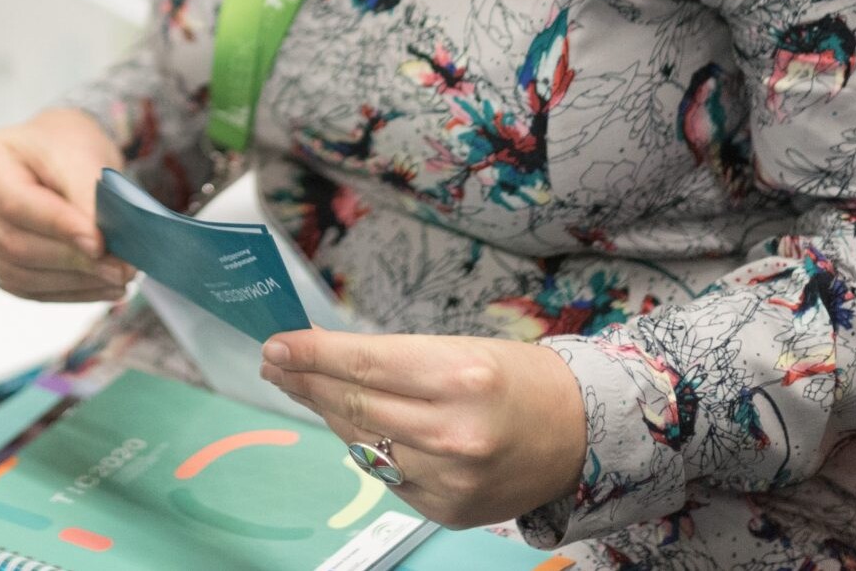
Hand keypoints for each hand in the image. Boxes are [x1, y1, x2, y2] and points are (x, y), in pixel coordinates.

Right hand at [0, 108, 134, 301]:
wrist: (53, 155)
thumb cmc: (61, 145)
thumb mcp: (79, 154)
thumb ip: (86, 196)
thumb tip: (99, 246)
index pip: (16, 204)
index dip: (59, 227)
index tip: (101, 243)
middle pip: (15, 244)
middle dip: (73, 260)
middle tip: (123, 267)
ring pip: (20, 275)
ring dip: (74, 281)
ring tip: (118, 278)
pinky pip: (25, 289)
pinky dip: (67, 291)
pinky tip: (101, 286)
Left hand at [259, 330, 587, 530]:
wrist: (579, 435)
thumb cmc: (516, 379)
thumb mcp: (458, 349)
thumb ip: (391, 358)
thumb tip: (319, 355)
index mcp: (460, 377)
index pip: (363, 364)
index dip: (311, 355)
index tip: (276, 345)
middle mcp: (454, 432)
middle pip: (354, 406)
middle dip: (306, 382)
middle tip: (276, 364)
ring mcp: (450, 479)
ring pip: (361, 444)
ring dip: (328, 414)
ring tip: (306, 389)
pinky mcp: (448, 510)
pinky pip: (386, 475)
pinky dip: (365, 448)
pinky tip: (355, 426)